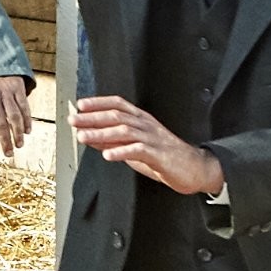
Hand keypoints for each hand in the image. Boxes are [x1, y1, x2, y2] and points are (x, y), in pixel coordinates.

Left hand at [0, 74, 33, 155]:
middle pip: (0, 123)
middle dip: (5, 141)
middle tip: (9, 153)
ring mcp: (6, 91)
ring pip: (14, 117)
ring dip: (18, 134)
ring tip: (19, 144)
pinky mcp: (18, 88)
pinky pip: (24, 107)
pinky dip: (27, 121)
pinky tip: (27, 131)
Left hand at [70, 95, 222, 198]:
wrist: (195, 168)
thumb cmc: (165, 157)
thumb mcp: (136, 146)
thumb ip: (115, 140)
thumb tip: (91, 136)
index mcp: (142, 120)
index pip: (118, 104)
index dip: (99, 102)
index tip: (80, 105)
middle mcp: (146, 125)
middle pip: (117, 116)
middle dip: (93, 117)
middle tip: (74, 120)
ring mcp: (153, 139)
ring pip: (124, 131)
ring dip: (101, 133)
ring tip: (83, 137)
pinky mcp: (159, 155)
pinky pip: (138, 150)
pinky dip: (121, 151)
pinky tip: (107, 154)